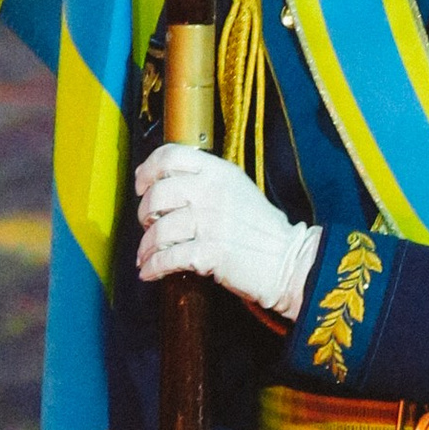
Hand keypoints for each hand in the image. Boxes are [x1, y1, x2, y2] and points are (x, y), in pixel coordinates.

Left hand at [134, 142, 319, 317]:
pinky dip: (153, 268)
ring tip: (146, 257)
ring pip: (158, 231)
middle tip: (149, 226)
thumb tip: (161, 183)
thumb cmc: (259, 228)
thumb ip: (204, 181)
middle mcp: (212, 192)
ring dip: (146, 247)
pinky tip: (150, 273)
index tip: (141, 185)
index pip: (170, 156)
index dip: (147, 170)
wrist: (288, 261)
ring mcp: (211, 223)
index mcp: (219, 172)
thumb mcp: (236, 189)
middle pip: (157, 195)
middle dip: (145, 215)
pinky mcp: (210, 253)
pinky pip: (167, 259)